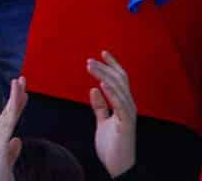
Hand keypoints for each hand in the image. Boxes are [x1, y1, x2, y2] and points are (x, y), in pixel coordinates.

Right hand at [0, 77, 27, 180]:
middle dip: (14, 96)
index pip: (8, 120)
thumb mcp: (7, 165)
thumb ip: (11, 152)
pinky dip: (10, 112)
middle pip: (6, 113)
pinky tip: (15, 104)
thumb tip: (17, 141)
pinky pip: (6, 125)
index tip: (22, 93)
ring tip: (19, 84)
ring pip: (6, 116)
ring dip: (12, 99)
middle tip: (21, 80)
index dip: (15, 105)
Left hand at [89, 51, 136, 177]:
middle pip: (119, 81)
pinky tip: (102, 84)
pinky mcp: (125, 125)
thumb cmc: (111, 145)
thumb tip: (94, 89)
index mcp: (123, 105)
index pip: (120, 80)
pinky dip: (112, 93)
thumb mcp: (102, 121)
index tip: (102, 52)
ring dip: (105, 76)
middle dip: (105, 68)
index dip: (113, 66)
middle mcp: (129, 107)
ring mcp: (128, 115)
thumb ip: (100, 106)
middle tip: (88, 60)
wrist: (117, 165)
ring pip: (119, 90)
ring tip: (91, 66)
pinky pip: (120, 106)